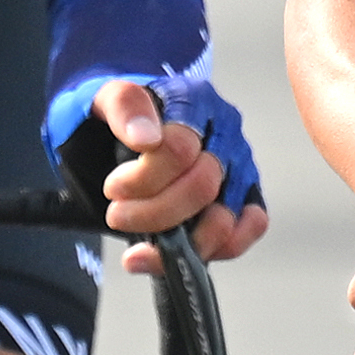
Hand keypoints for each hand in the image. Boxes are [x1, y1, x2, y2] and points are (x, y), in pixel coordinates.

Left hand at [80, 76, 268, 270]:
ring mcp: (238, 165)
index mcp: (194, 101)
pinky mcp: (245, 195)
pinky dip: (215, 249)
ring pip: (225, 217)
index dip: (143, 178)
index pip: (179, 148)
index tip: (112, 188)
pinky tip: (175, 256)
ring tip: (141, 243)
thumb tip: (146, 138)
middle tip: (118, 215)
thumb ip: (123, 107)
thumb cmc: (117, 118)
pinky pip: (251, 227)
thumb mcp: (103, 98)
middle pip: (203, 185)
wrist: (125, 130)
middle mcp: (224, 132)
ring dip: (180, 241)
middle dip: (154, 212)